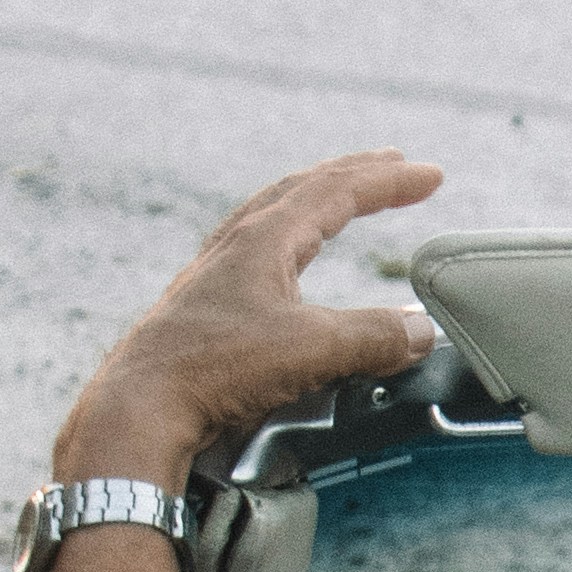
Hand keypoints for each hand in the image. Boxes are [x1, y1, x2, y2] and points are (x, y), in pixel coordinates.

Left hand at [51, 148, 445, 491]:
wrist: (141, 406)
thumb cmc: (214, 369)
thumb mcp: (311, 350)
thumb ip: (372, 336)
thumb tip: (418, 331)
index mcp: (263, 239)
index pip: (336, 191)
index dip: (387, 182)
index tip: (430, 176)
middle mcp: (237, 246)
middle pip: (301, 190)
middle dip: (352, 176)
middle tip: (390, 164)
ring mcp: (217, 275)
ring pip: (274, 218)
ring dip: (316, 201)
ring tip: (342, 201)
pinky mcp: (206, 308)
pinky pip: (258, 255)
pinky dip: (290, 242)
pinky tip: (290, 263)